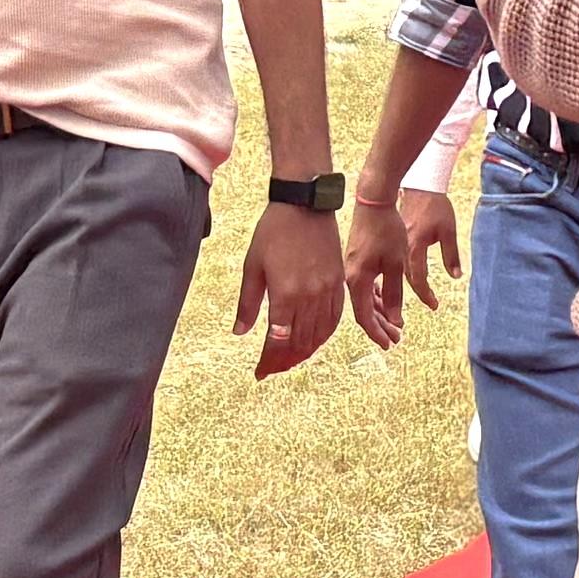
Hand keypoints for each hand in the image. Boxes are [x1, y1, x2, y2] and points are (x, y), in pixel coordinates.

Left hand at [239, 198, 346, 376]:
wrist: (305, 206)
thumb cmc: (274, 232)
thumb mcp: (253, 267)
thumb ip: (248, 304)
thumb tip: (240, 332)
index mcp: (285, 294)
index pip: (278, 342)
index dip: (269, 361)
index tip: (260, 372)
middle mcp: (310, 297)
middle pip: (299, 343)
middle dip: (284, 362)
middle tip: (271, 369)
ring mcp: (327, 291)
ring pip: (319, 335)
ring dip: (304, 352)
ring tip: (289, 360)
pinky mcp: (338, 284)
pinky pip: (334, 320)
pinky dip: (323, 336)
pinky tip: (313, 341)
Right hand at [344, 180, 459, 348]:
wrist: (373, 200)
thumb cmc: (387, 229)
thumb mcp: (396, 263)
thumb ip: (394, 294)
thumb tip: (396, 321)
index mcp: (357, 280)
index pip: (364, 316)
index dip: (377, 333)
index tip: (389, 345)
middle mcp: (350, 277)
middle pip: (364, 309)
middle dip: (381, 326)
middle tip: (396, 339)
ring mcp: (351, 268)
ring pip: (365, 298)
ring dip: (381, 311)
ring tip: (396, 325)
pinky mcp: (356, 259)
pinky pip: (365, 285)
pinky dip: (376, 296)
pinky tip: (386, 302)